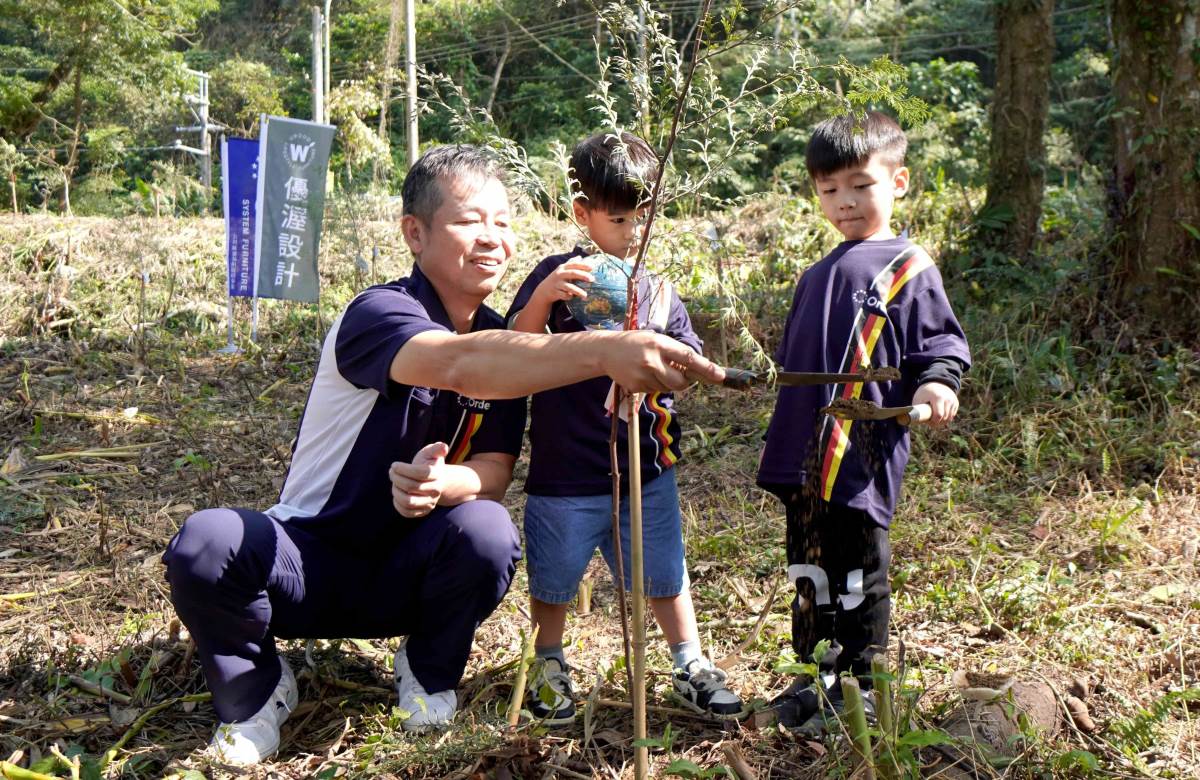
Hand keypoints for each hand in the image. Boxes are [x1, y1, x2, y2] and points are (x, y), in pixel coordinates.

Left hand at [390, 442, 448, 517]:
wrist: (435, 481)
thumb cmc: (429, 464)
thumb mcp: (431, 453)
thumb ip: (436, 448)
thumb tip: (444, 447)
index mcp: (437, 474)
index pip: (421, 473)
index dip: (404, 469)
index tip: (394, 465)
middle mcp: (435, 490)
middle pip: (411, 487)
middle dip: (396, 478)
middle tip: (391, 472)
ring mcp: (430, 502)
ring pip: (409, 501)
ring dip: (396, 491)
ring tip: (394, 483)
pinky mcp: (423, 512)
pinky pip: (408, 512)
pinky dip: (397, 504)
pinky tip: (397, 493)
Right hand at [533, 260, 595, 304]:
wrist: (544, 290)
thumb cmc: (557, 278)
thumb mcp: (562, 270)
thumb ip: (571, 263)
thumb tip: (580, 256)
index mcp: (563, 268)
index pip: (574, 264)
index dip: (583, 265)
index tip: (592, 268)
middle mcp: (560, 274)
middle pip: (572, 273)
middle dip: (583, 276)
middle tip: (592, 279)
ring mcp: (557, 284)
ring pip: (569, 287)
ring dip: (578, 291)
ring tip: (585, 295)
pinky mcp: (555, 292)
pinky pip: (564, 295)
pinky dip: (569, 296)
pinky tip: (573, 297)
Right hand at [599, 330, 724, 391]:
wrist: (606, 351)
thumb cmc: (636, 342)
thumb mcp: (655, 340)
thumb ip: (673, 353)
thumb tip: (696, 370)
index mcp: (660, 344)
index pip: (688, 358)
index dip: (706, 368)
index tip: (720, 376)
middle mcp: (652, 360)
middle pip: (680, 382)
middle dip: (685, 382)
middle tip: (682, 375)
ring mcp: (643, 375)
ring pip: (668, 388)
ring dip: (667, 382)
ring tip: (654, 368)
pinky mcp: (636, 387)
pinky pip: (655, 391)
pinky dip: (654, 385)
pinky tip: (643, 374)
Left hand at [912, 382, 958, 425]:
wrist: (936, 381)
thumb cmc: (924, 392)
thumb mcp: (918, 399)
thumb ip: (916, 410)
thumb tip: (911, 422)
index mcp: (938, 397)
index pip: (939, 415)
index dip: (934, 422)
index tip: (928, 423)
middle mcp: (948, 399)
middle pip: (945, 418)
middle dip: (938, 423)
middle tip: (931, 423)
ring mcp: (953, 401)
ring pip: (950, 418)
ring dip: (942, 422)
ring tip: (935, 420)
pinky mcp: (956, 403)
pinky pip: (952, 415)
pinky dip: (947, 418)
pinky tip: (940, 416)